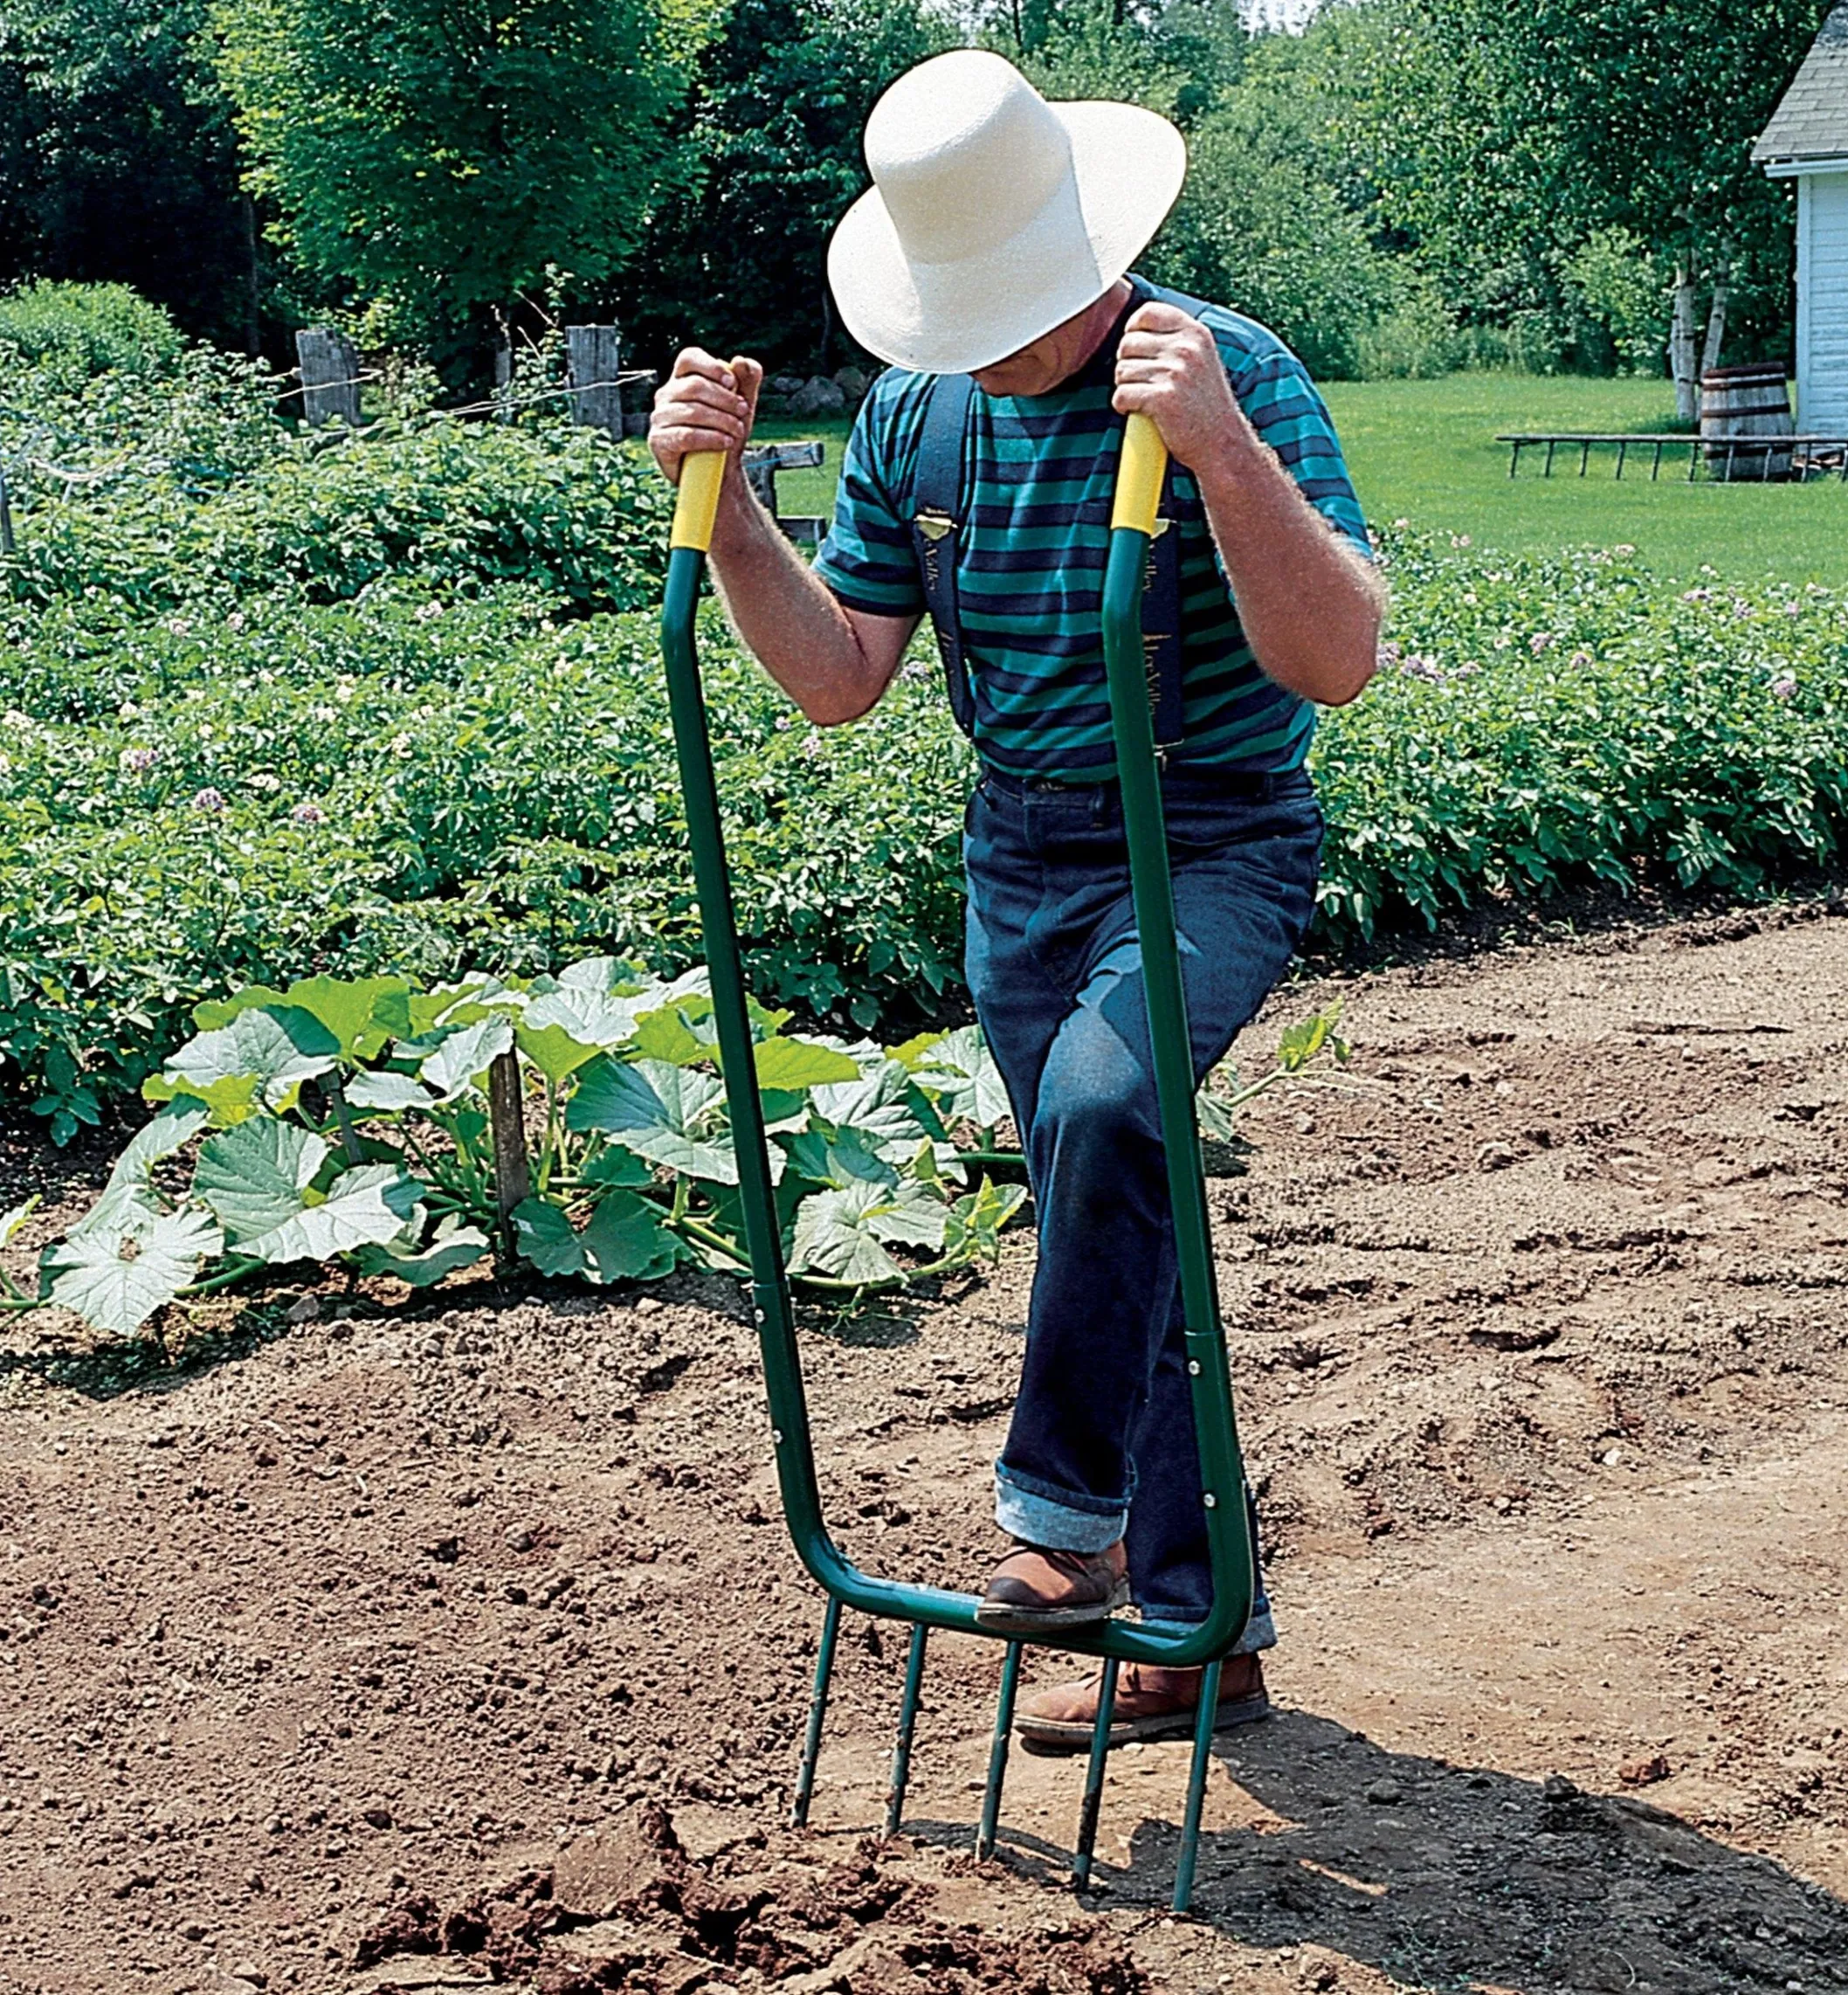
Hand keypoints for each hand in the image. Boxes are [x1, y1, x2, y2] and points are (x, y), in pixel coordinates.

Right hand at [648, 347, 763, 488]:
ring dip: (722, 421)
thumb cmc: (727, 433)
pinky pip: (685, 436)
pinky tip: (726, 442)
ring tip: (738, 431)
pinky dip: (710, 438)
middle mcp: (666, 395)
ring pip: (691, 412)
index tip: (732, 382)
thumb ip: (747, 380)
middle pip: (694, 386)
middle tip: (743, 412)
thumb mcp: (743, 406)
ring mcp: (659, 417)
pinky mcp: (658, 440)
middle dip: (725, 399)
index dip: (711, 366)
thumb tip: (741, 361)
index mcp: (682, 380)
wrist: (720, 471)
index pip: (688, 358)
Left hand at [1112, 303, 1243, 472]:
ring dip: (1126, 388)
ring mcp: (1176, 373)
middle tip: (1143, 383)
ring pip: (1121, 371)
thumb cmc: (1205, 405)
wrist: (1222, 443)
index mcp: (1196, 333)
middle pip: (1127, 344)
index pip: (1147, 313)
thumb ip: (1175, 340)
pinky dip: (1123, 407)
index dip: (1132, 331)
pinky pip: (1121, 395)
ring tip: (1146, 400)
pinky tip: (1140, 412)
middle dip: (1127, 365)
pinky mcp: (1163, 399)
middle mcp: (1187, 348)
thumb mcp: (1200, 360)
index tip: (1136, 351)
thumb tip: (1133, 329)